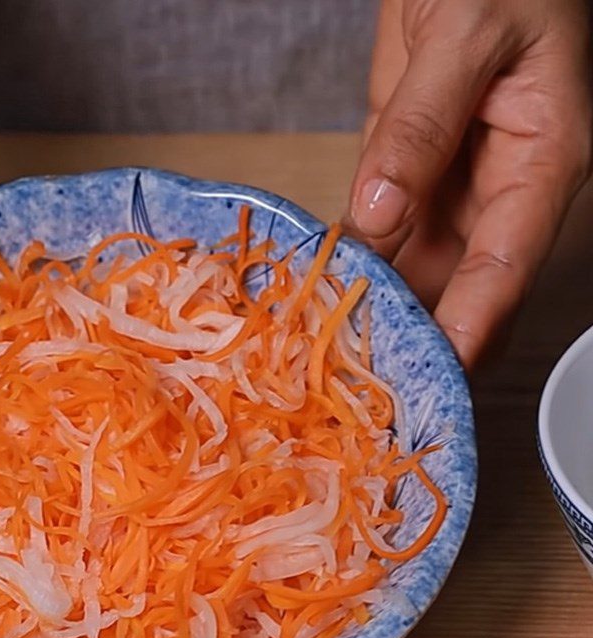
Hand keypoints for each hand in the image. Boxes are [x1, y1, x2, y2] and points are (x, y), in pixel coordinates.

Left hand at [347, 0, 591, 367]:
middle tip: (369, 380)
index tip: (437, 375)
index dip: (473, 326)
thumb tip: (382, 211)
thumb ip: (423, 123)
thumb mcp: (469, 31)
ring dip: (378, 307)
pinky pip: (378, 230)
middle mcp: (495, 188)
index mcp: (540, 162)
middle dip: (421, 334)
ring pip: (416, 267)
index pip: (507, 266)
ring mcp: (444, 183)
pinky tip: (319, 292)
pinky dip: (351, 261)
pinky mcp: (401, 170)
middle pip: (460, 285)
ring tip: (332, 351)